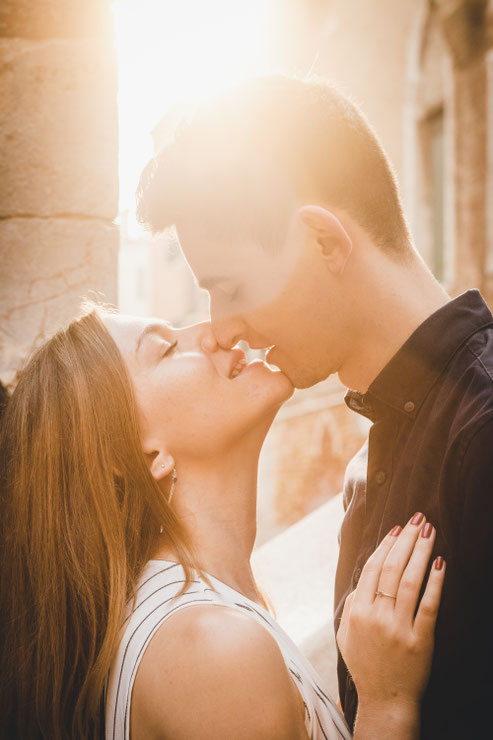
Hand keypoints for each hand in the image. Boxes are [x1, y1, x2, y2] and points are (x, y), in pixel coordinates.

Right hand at [337, 514, 444, 709]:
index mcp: (357, 611)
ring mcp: (398, 628)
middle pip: (391, 568)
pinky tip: (441, 564)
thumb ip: (351, 604)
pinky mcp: (420, 640)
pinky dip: (436, 582)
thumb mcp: (346, 634)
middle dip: (406, 539)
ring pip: (409, 581)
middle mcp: (376, 617)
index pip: (371, 568)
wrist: (385, 700)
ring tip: (430, 532)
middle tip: (417, 519)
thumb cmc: (365, 664)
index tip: (397, 528)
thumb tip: (362, 578)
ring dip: (421, 552)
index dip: (385, 544)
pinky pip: (429, 605)